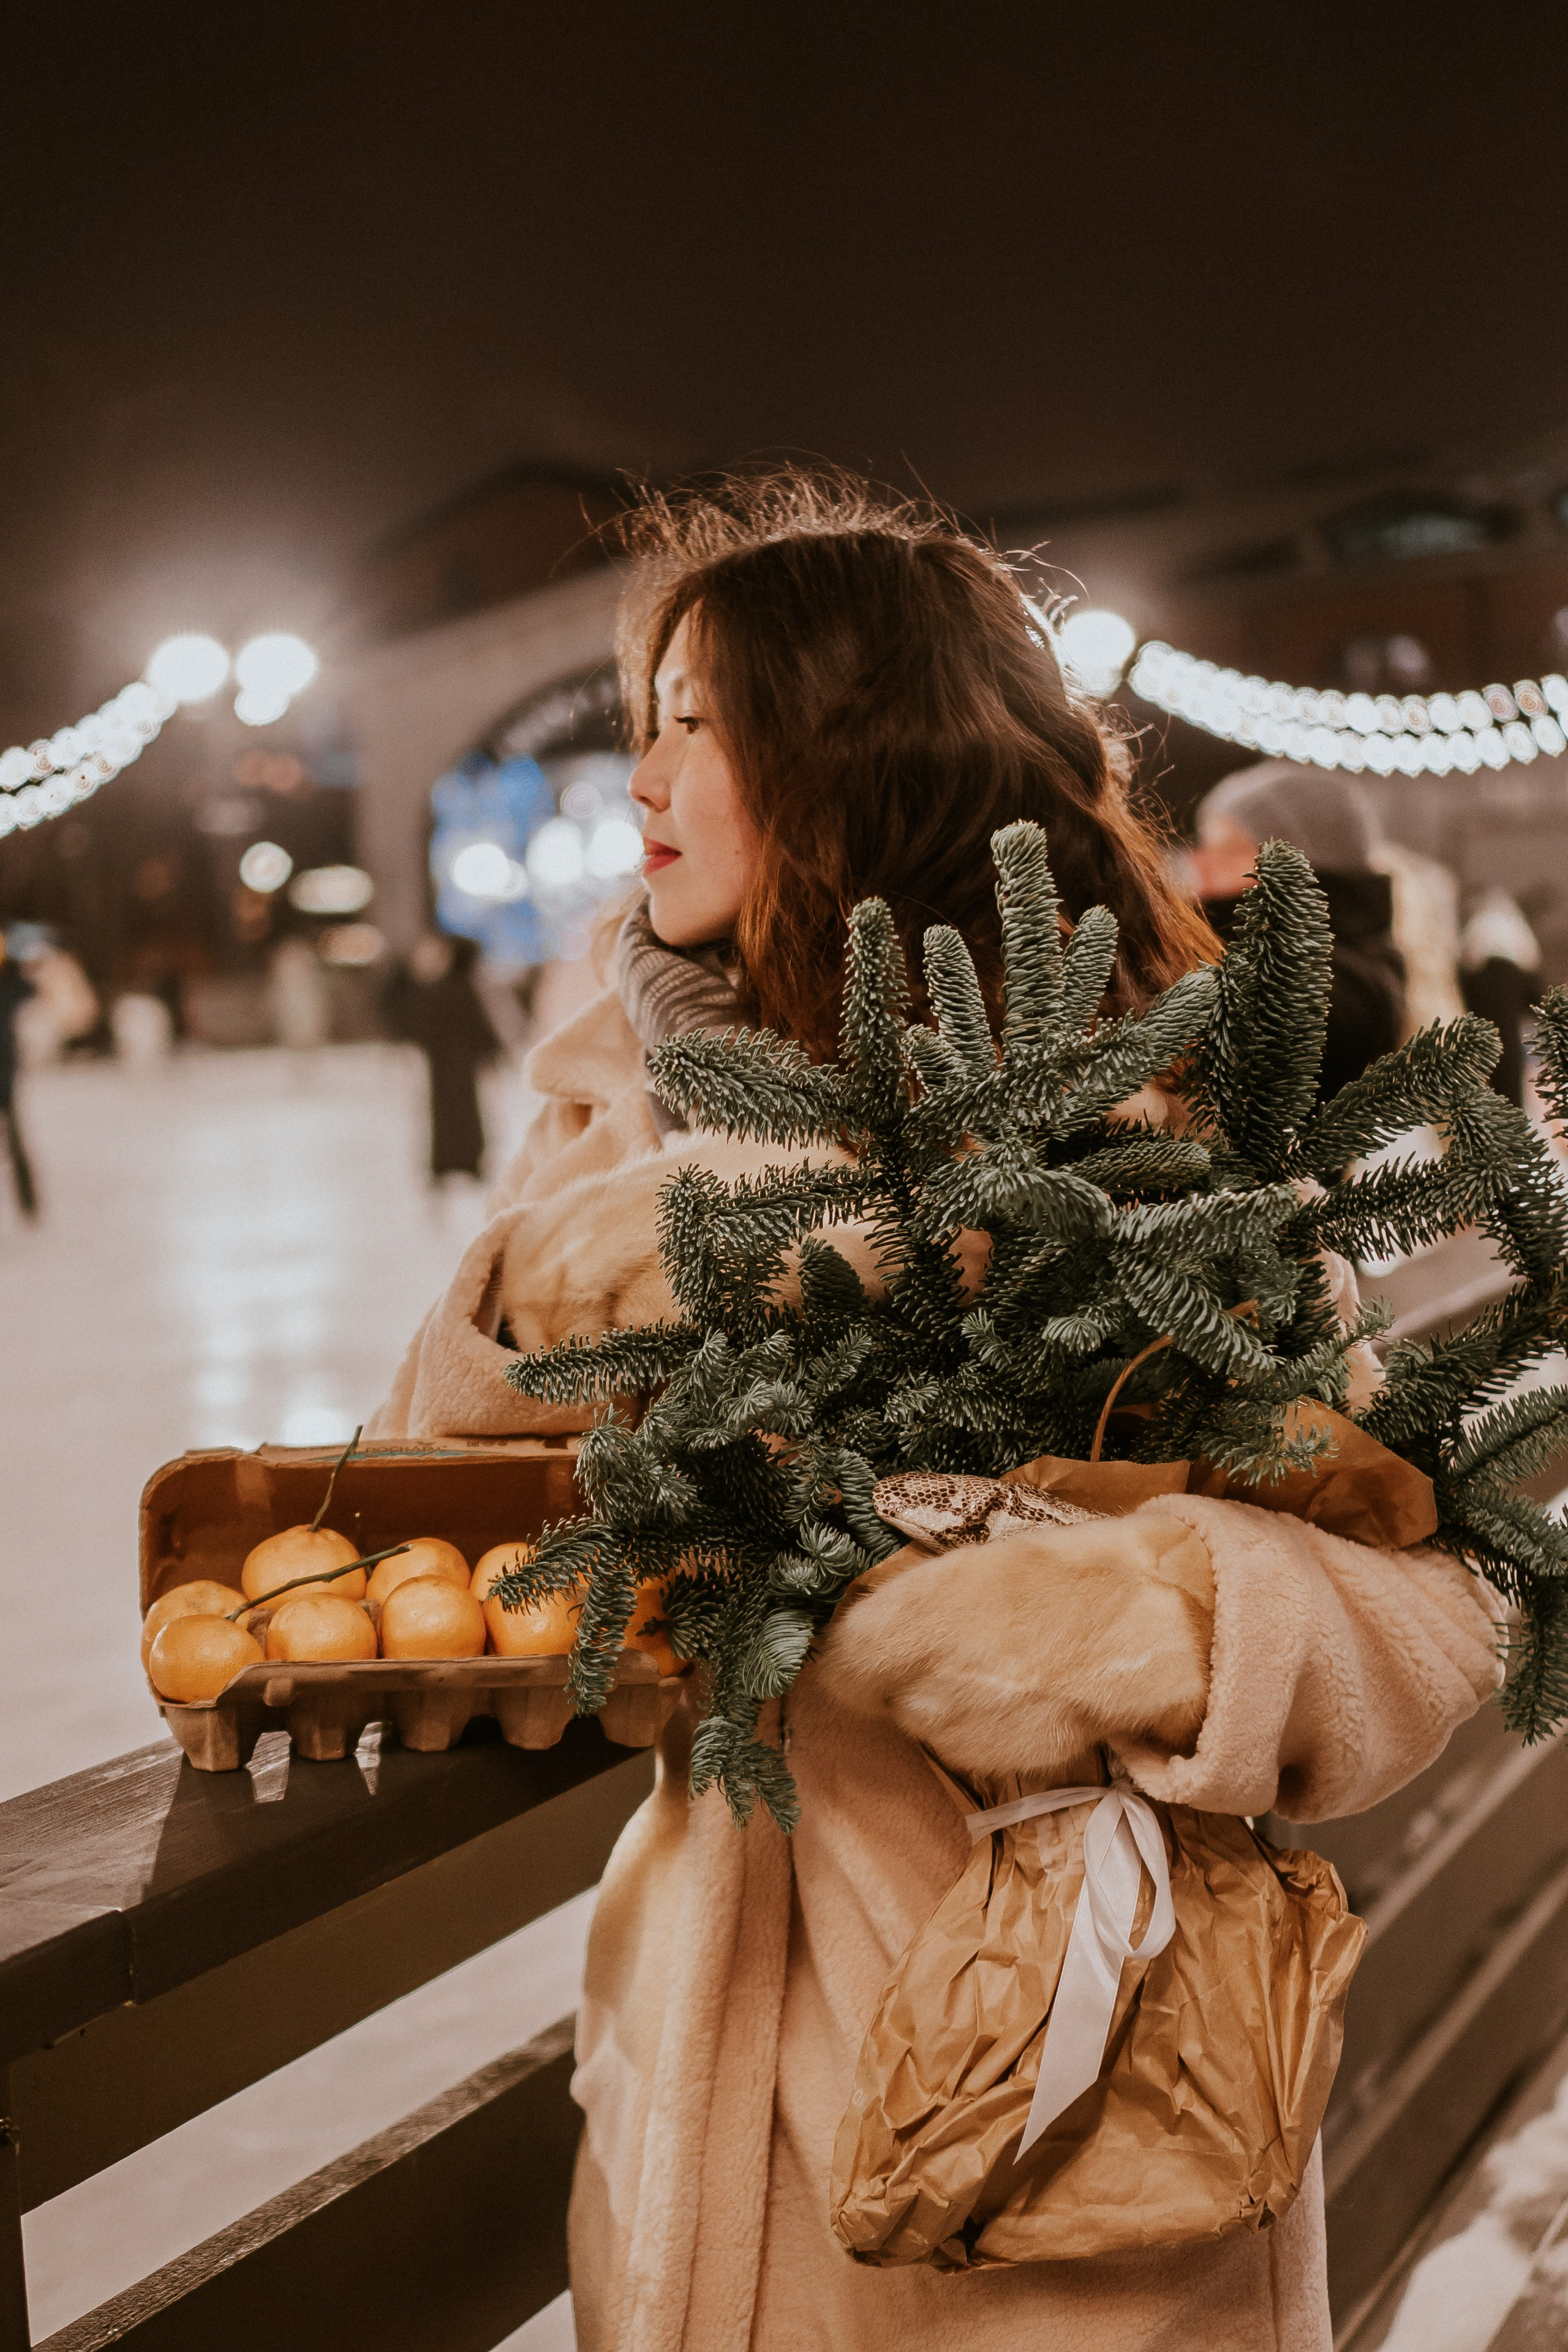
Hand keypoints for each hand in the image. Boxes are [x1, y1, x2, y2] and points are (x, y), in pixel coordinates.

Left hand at [815, 1511, 1214, 1778]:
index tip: (858, 1643)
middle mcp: (918, 1690)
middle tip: (949, 1641)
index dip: (847, 1654)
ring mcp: (960, 1734)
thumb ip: (913, 1601)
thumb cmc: (1062, 1575)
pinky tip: (1030, 1689)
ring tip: (1003, 1660)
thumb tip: (874, 1618)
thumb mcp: (975, 1564)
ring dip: (949, 1699)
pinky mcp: (1001, 1762)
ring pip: (929, 1721)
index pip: (837, 1664)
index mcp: (904, 1626)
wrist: (1148, 1629)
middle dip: (901, 1674)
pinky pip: (976, 1741)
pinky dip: (993, 1722)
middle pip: (881, 1693)